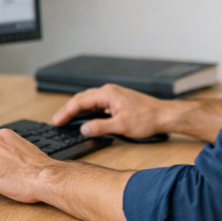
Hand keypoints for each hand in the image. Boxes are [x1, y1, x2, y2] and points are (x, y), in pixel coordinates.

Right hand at [51, 84, 189, 138]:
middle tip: (56, 121)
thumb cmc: (147, 118)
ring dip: (77, 109)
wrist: (165, 115)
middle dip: (68, 110)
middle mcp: (109, 91)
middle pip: (82, 98)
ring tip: (66, 120)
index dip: (66, 112)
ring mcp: (113, 95)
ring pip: (89, 100)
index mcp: (107, 94)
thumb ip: (100, 127)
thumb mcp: (121, 126)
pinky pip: (97, 103)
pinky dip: (87, 110)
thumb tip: (83, 129)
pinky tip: (85, 118)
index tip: (56, 121)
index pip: (80, 101)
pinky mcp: (118, 100)